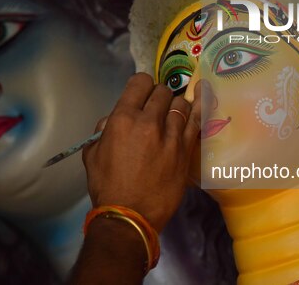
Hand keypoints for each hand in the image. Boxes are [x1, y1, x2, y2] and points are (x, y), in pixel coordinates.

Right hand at [82, 73, 202, 231]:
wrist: (130, 216)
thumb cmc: (107, 186)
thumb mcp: (92, 154)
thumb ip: (103, 131)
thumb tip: (113, 120)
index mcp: (123, 119)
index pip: (139, 83)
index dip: (141, 85)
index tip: (142, 93)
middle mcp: (148, 122)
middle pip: (162, 92)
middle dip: (158, 96)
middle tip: (156, 109)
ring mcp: (171, 135)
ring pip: (181, 103)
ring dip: (176, 105)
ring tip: (173, 114)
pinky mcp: (186, 149)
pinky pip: (197, 120)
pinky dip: (201, 106)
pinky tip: (205, 93)